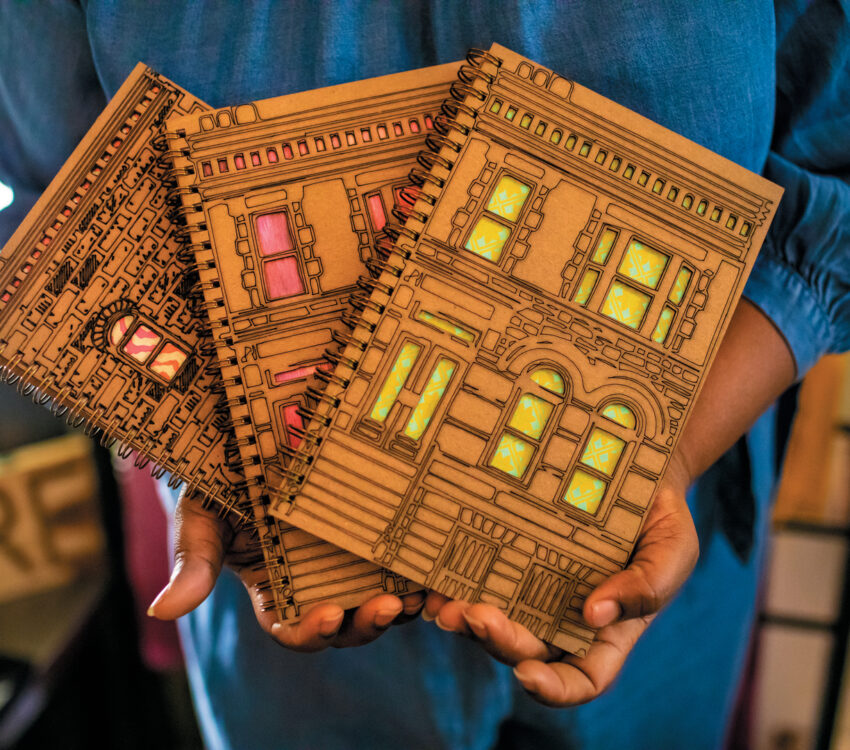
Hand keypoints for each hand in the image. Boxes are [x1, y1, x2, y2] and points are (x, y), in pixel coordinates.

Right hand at [147, 489, 424, 651]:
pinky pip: (398, 555)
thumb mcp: (203, 514)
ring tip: (420, 593)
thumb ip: (194, 559)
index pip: (290, 627)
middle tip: (389, 607)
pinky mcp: (374, 526)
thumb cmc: (219, 475)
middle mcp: (313, 580)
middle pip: (344, 622)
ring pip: (378, 596)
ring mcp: (346, 555)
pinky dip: (415, 565)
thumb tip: (161, 610)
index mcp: (272, 588)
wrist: (249, 429)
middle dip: (366, 622)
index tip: (326, 617)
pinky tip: (432, 556)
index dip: (309, 631)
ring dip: (402, 603)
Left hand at [422, 456, 697, 706]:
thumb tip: (594, 617)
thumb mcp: (672, 551)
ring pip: (495, 618)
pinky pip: (481, 573)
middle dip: (498, 642)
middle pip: (526, 651)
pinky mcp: (512, 552)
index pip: (579, 680)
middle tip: (474, 616)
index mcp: (607, 633)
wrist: (637, 468)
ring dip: (466, 620)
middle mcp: (563, 618)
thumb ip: (647, 588)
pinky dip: (456, 579)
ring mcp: (534, 586)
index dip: (552, 689)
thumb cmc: (661, 520)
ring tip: (444, 604)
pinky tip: (437, 573)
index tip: (526, 676)